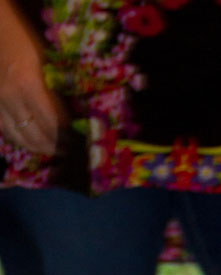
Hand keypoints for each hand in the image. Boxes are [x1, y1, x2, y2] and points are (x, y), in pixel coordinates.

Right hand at [0, 0, 62, 154]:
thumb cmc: (24, 41)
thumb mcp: (45, 62)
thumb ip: (55, 90)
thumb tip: (74, 116)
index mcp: (29, 85)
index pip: (52, 122)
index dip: (66, 135)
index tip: (77, 139)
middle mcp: (12, 98)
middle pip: (37, 135)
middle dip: (55, 146)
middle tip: (68, 149)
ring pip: (20, 138)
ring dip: (39, 148)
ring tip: (53, 150)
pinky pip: (6, 132)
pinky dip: (21, 141)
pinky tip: (32, 143)